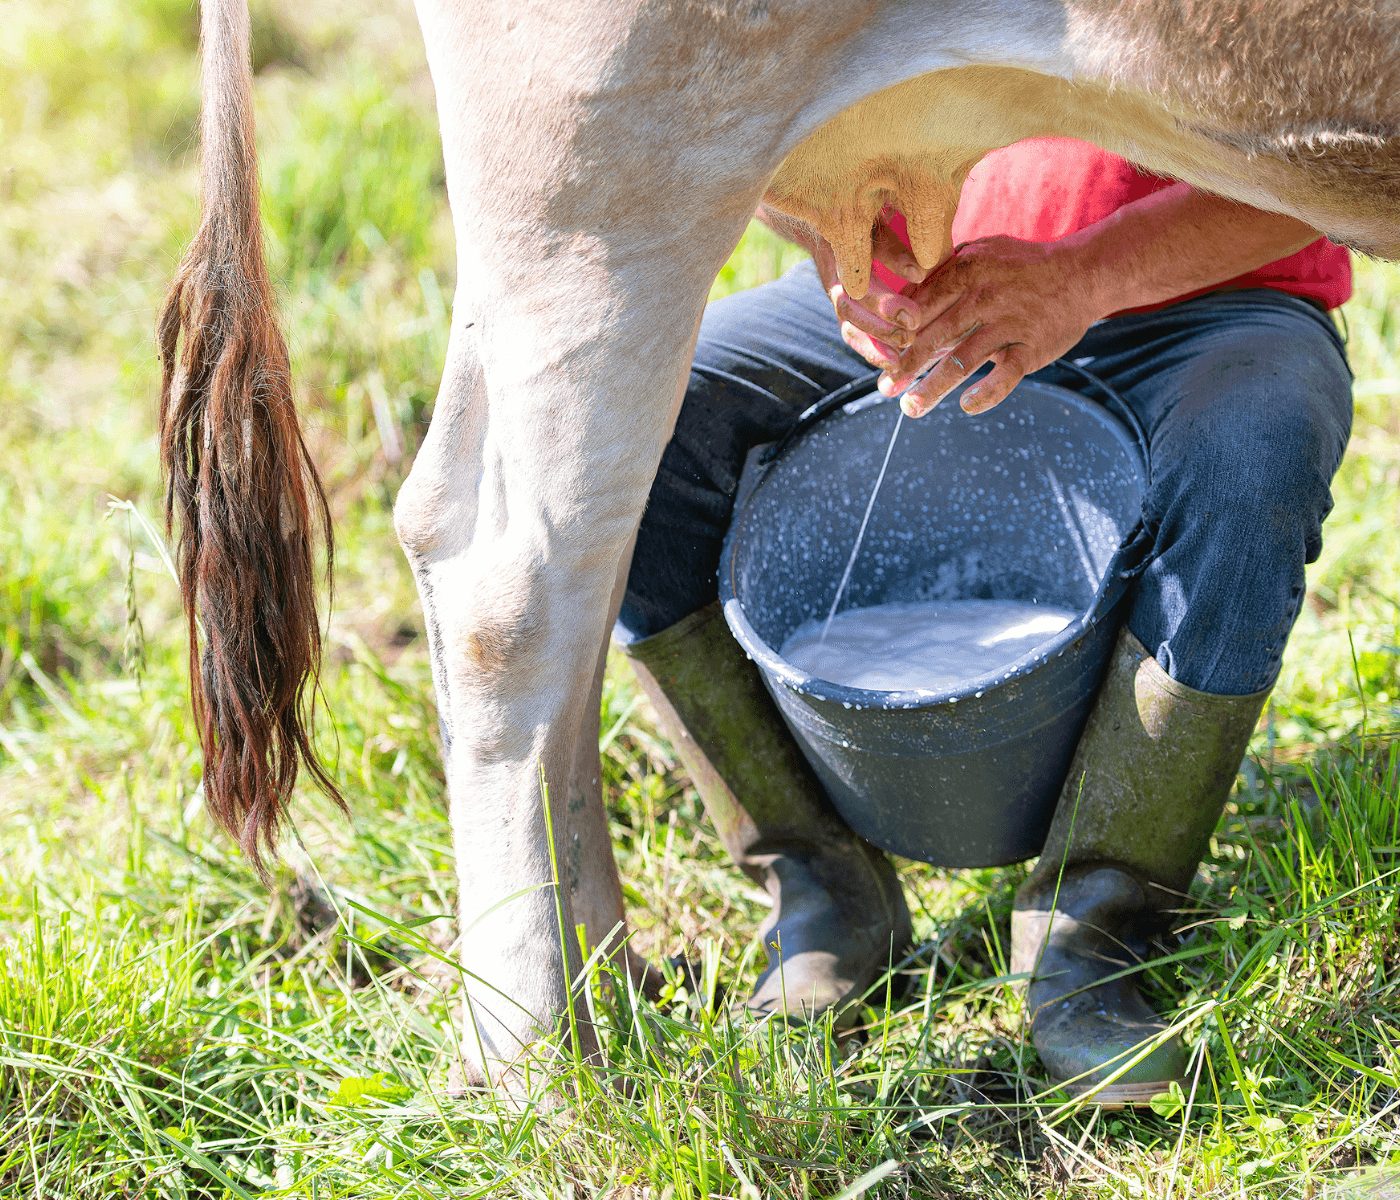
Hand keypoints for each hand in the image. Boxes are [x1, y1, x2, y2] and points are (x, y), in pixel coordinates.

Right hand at [810, 211, 927, 375]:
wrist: (831, 213)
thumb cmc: (864, 211)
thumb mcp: (877, 218)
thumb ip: (895, 247)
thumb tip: (920, 273)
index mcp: (842, 252)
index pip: (860, 280)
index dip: (884, 297)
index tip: (914, 305)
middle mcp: (836, 277)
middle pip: (850, 310)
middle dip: (881, 325)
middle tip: (912, 331)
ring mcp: (840, 295)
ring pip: (850, 328)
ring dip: (875, 344)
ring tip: (901, 360)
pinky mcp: (848, 309)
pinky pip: (854, 335)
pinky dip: (872, 350)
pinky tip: (894, 364)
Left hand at [877, 235, 1109, 416]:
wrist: (1083, 273)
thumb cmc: (1020, 267)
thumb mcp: (981, 254)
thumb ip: (943, 274)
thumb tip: (901, 303)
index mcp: (967, 271)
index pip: (921, 305)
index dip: (897, 333)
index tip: (877, 355)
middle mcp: (985, 297)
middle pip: (935, 336)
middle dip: (906, 366)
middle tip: (885, 388)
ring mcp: (1010, 324)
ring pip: (963, 360)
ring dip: (933, 388)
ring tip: (911, 408)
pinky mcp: (1032, 348)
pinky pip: (1005, 376)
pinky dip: (986, 393)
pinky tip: (966, 406)